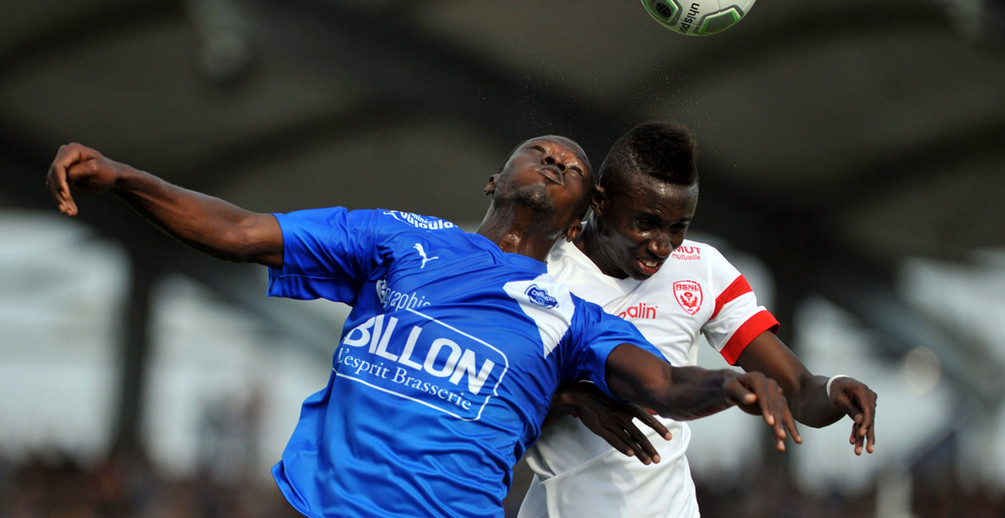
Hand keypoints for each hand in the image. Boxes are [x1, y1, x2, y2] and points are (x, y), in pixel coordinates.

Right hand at [46, 143, 121, 215]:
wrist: (113, 178)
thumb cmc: (108, 171)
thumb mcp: (95, 169)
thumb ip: (78, 171)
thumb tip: (65, 177)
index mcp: (73, 150)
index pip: (59, 166)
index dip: (59, 181)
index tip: (65, 195)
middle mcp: (64, 155)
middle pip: (54, 176)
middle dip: (59, 194)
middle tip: (66, 210)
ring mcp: (62, 166)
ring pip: (53, 184)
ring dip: (60, 200)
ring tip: (69, 213)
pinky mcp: (63, 176)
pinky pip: (57, 189)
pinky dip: (63, 200)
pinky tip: (69, 211)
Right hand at [552, 383, 670, 464]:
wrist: (582, 396)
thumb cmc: (602, 397)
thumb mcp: (620, 398)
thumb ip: (633, 408)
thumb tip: (651, 413)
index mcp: (627, 406)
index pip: (647, 418)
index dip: (659, 428)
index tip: (669, 437)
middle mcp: (621, 415)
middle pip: (638, 435)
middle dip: (649, 448)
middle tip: (658, 459)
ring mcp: (611, 423)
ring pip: (628, 440)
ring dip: (639, 452)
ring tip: (648, 462)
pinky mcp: (600, 429)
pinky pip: (613, 440)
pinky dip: (622, 447)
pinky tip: (630, 454)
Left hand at [723, 371, 801, 451]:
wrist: (737, 387)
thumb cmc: (731, 387)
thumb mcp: (731, 389)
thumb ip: (740, 393)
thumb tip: (753, 399)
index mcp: (758, 379)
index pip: (763, 396)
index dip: (767, 409)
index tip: (770, 423)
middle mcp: (770, 384)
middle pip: (776, 405)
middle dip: (778, 422)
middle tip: (781, 437)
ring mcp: (777, 393)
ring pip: (784, 412)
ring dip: (789, 428)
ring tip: (794, 442)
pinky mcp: (779, 402)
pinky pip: (785, 416)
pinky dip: (790, 428)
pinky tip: (797, 440)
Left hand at [828, 376, 876, 454]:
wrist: (837, 384)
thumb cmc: (835, 390)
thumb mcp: (838, 399)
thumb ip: (849, 409)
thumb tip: (861, 421)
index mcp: (862, 391)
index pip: (868, 409)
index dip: (866, 422)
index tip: (862, 434)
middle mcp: (870, 396)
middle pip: (870, 418)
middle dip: (867, 435)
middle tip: (868, 451)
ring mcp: (870, 403)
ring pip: (868, 422)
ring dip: (862, 437)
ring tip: (858, 452)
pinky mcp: (868, 409)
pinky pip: (863, 422)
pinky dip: (857, 431)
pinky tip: (852, 441)